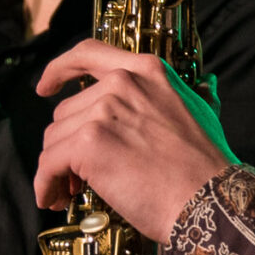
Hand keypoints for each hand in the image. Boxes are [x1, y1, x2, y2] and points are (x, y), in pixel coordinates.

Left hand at [34, 39, 238, 241]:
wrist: (209, 200)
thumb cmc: (207, 166)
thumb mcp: (204, 112)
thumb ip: (196, 93)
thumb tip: (207, 84)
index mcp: (146, 70)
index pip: (88, 53)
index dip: (59, 69)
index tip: (45, 86)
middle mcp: (122, 83)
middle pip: (66, 112)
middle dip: (67, 144)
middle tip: (78, 175)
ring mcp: (103, 111)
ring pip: (54, 140)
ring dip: (57, 169)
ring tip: (72, 192)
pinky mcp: (88, 143)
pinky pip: (48, 164)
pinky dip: (45, 185)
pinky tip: (54, 200)